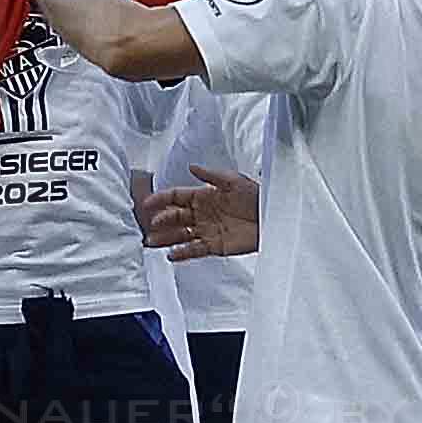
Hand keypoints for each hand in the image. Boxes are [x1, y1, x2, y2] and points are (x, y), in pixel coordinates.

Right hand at [137, 173, 261, 256]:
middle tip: (152, 224)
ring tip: (152, 242)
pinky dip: (182, 253)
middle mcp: (202, 214)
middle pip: (174, 217)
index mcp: (203, 196)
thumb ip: (211, 175)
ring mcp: (206, 230)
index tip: (147, 204)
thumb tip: (192, 167)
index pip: (175, 197)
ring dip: (165, 238)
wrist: (274, 216)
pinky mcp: (214, 246)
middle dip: (160, 220)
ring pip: (179, 235)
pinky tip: (171, 255)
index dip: (160, 200)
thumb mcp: (234, 180)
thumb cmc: (257, 196)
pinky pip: (194, 250)